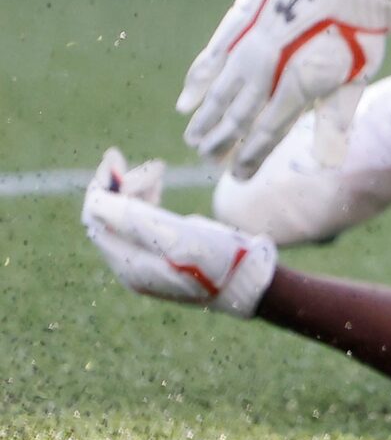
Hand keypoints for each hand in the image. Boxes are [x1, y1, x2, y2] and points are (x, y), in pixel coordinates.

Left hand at [80, 149, 276, 315]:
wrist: (249, 282)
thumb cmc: (218, 261)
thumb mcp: (176, 237)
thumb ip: (132, 220)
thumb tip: (93, 200)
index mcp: (128, 264)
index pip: (96, 217)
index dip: (103, 185)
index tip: (117, 157)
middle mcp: (131, 264)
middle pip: (109, 216)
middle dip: (122, 184)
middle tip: (147, 162)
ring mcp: (147, 260)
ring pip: (126, 216)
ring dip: (136, 189)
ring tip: (158, 169)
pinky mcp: (164, 254)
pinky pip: (142, 222)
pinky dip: (146, 201)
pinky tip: (157, 186)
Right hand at [176, 0, 390, 178]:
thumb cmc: (359, 28)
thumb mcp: (358, 75)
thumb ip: (337, 115)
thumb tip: (329, 158)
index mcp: (299, 87)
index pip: (268, 132)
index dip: (251, 157)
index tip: (240, 176)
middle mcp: (267, 72)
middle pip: (238, 117)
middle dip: (223, 143)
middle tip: (211, 161)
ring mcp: (248, 48)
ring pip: (219, 93)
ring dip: (205, 120)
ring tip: (194, 141)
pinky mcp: (236, 26)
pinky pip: (209, 60)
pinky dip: (196, 83)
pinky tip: (186, 103)